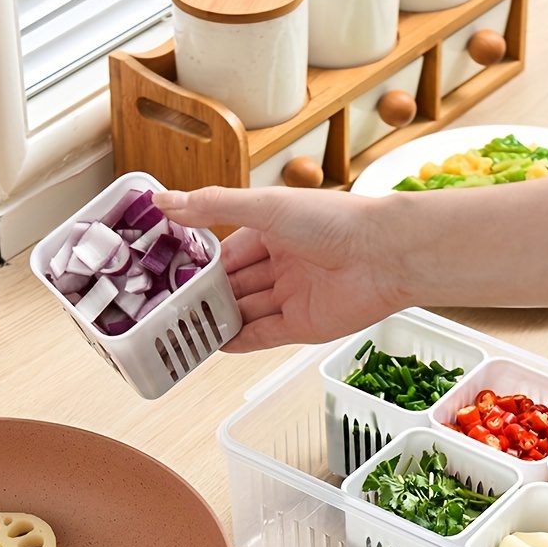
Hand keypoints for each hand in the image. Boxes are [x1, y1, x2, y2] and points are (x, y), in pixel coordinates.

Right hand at [152, 186, 406, 351]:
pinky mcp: (303, 326)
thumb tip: (164, 201)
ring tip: (180, 328)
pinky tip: (213, 344)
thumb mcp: (264, 206)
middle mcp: (284, 263)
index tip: (166, 272)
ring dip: (218, 319)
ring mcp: (293, 296)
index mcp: (274, 229)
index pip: (228, 250)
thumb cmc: (333, 220)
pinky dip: (239, 340)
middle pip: (235, 284)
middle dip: (205, 295)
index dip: (200, 262)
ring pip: (246, 311)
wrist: (383, 254)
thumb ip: (214, 206)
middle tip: (166, 306)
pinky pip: (263, 335)